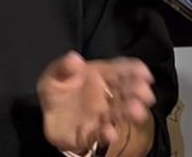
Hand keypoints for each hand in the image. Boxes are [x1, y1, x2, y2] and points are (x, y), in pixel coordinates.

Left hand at [37, 51, 154, 152]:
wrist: (45, 117)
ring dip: (129, 112)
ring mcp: (100, 114)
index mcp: (97, 75)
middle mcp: (104, 94)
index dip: (133, 69)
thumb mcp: (53, 75)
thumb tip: (75, 58)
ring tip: (138, 112)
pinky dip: (107, 133)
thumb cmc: (55, 90)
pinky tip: (110, 133)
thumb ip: (63, 67)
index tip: (145, 73)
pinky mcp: (92, 131)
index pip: (118, 69)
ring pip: (118, 112)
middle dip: (137, 91)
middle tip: (146, 94)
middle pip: (124, 91)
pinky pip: (101, 133)